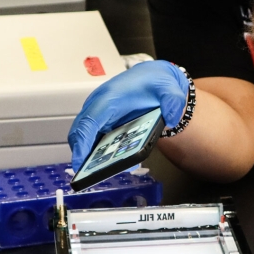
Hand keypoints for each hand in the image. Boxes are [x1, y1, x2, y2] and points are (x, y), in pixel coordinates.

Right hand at [68, 61, 189, 169]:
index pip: (89, 121)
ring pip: (83, 136)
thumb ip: (172, 101)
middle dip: (81, 154)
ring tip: (97, 173)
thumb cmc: (154, 83)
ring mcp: (98, 113)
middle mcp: (98, 105)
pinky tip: (106, 164)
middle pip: (80, 132)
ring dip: (87, 155)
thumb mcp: (168, 89)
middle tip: (88, 175)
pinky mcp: (101, 121)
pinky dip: (94, 151)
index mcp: (110, 98)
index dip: (82, 143)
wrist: (151, 78)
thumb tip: (172, 118)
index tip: (81, 163)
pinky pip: (92, 137)